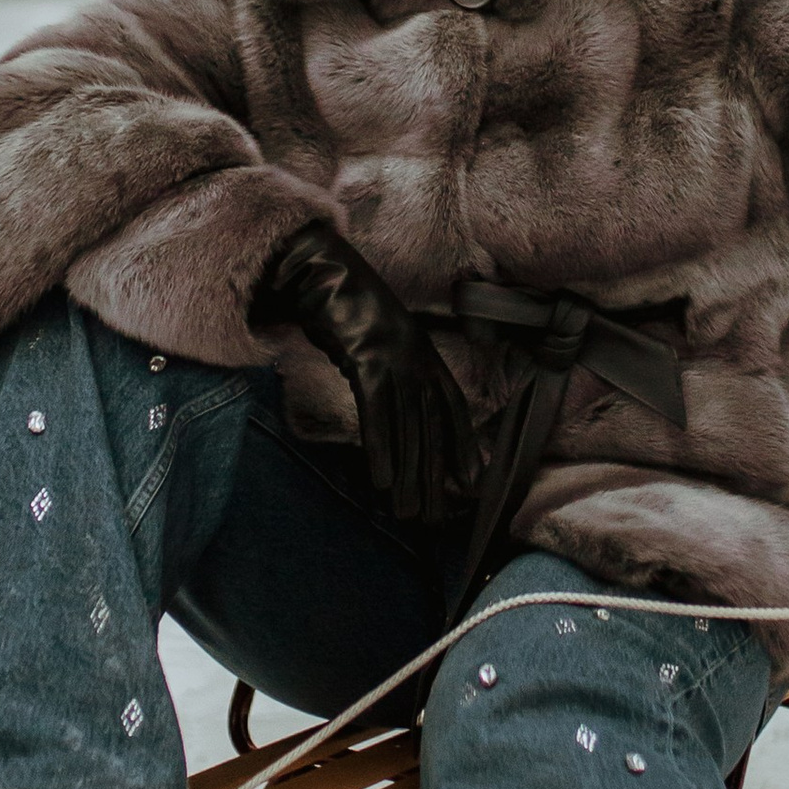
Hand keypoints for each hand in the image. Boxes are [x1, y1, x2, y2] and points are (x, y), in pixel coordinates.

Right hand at [249, 221, 478, 522]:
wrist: (318, 270)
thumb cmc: (342, 308)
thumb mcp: (376, 341)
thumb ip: (388, 371)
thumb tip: (392, 408)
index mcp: (424, 351)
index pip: (452, 406)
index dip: (462, 444)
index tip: (470, 481)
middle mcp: (417, 356)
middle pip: (430, 427)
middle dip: (433, 476)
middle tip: (434, 517)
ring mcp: (394, 356)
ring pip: (407, 427)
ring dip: (408, 476)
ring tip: (406, 513)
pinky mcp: (366, 358)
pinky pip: (376, 412)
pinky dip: (380, 448)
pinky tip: (380, 481)